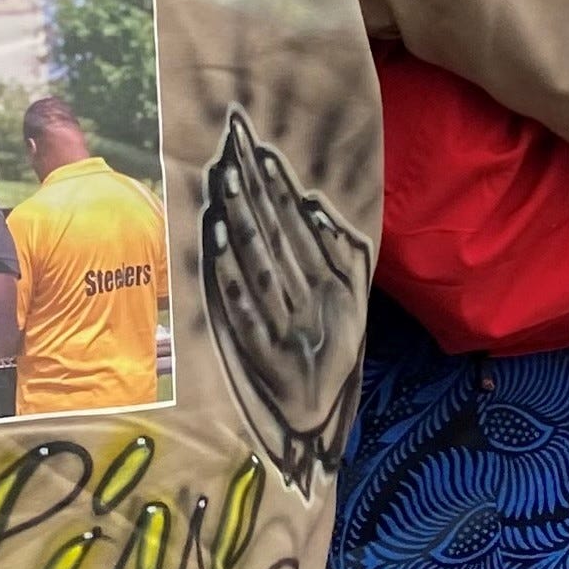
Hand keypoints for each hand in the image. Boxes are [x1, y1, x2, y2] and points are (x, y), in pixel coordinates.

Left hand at [201, 109, 370, 491]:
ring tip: (226, 180)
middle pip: (277, 239)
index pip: (300, 228)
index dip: (280, 189)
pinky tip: (217, 241)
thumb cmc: (331, 351)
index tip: (260, 152)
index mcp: (332, 287)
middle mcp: (311, 303)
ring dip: (244, 223)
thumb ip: (345, 256)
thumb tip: (316, 210)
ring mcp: (286, 330)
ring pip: (261, 266)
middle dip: (257, 192)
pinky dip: (230, 276)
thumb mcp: (352, 304)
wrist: (318, 419)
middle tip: (235, 148)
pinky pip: (242, 311)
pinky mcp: (261, 359)